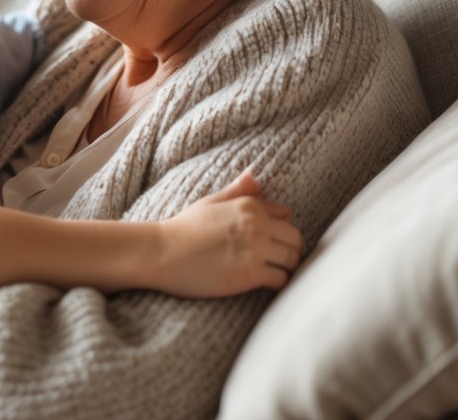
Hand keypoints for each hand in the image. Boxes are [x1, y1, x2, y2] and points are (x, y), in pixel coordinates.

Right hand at [150, 170, 302, 297]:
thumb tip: (255, 175)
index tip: (273, 242)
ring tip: (272, 272)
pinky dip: (276, 283)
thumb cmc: (183, 228)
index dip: (281, 231)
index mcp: (249, 205)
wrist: (162, 253)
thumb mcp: (210, 202)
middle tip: (277, 261)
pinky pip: (280, 279)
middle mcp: (257, 224)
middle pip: (295, 240)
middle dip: (290, 250)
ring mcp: (255, 249)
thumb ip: (238, 191)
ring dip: (285, 267)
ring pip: (292, 260)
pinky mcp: (251, 274)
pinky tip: (264, 283)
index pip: (286, 217)